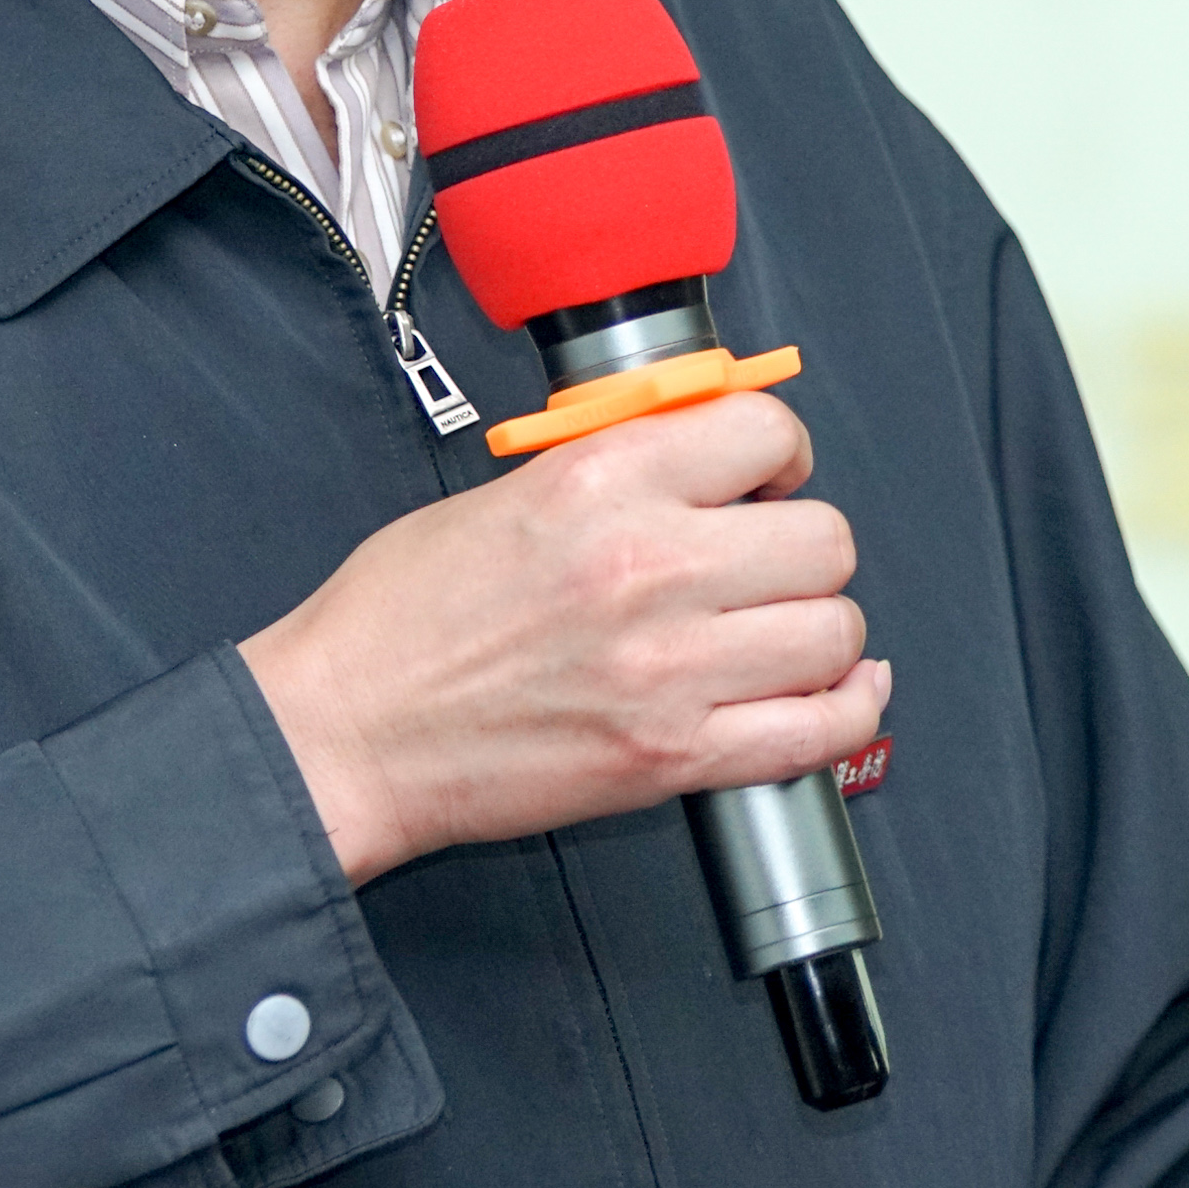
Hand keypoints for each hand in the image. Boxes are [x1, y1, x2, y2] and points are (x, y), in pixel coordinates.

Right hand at [238, 391, 887, 886]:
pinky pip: (820, 731)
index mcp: (601, 482)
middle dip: (805, 547)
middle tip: (769, 563)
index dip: (780, 453)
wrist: (343, 733)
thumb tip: (706, 453)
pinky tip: (835, 693)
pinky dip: (846, 712)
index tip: (768, 477)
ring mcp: (670, 670)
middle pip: (824, 538)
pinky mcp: (672, 757)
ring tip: (780, 633)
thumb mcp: (503, 491)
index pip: (765, 430)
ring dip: (821, 631)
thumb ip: (617, 467)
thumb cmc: (399, 621)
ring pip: (836, 631)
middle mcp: (649, 567)